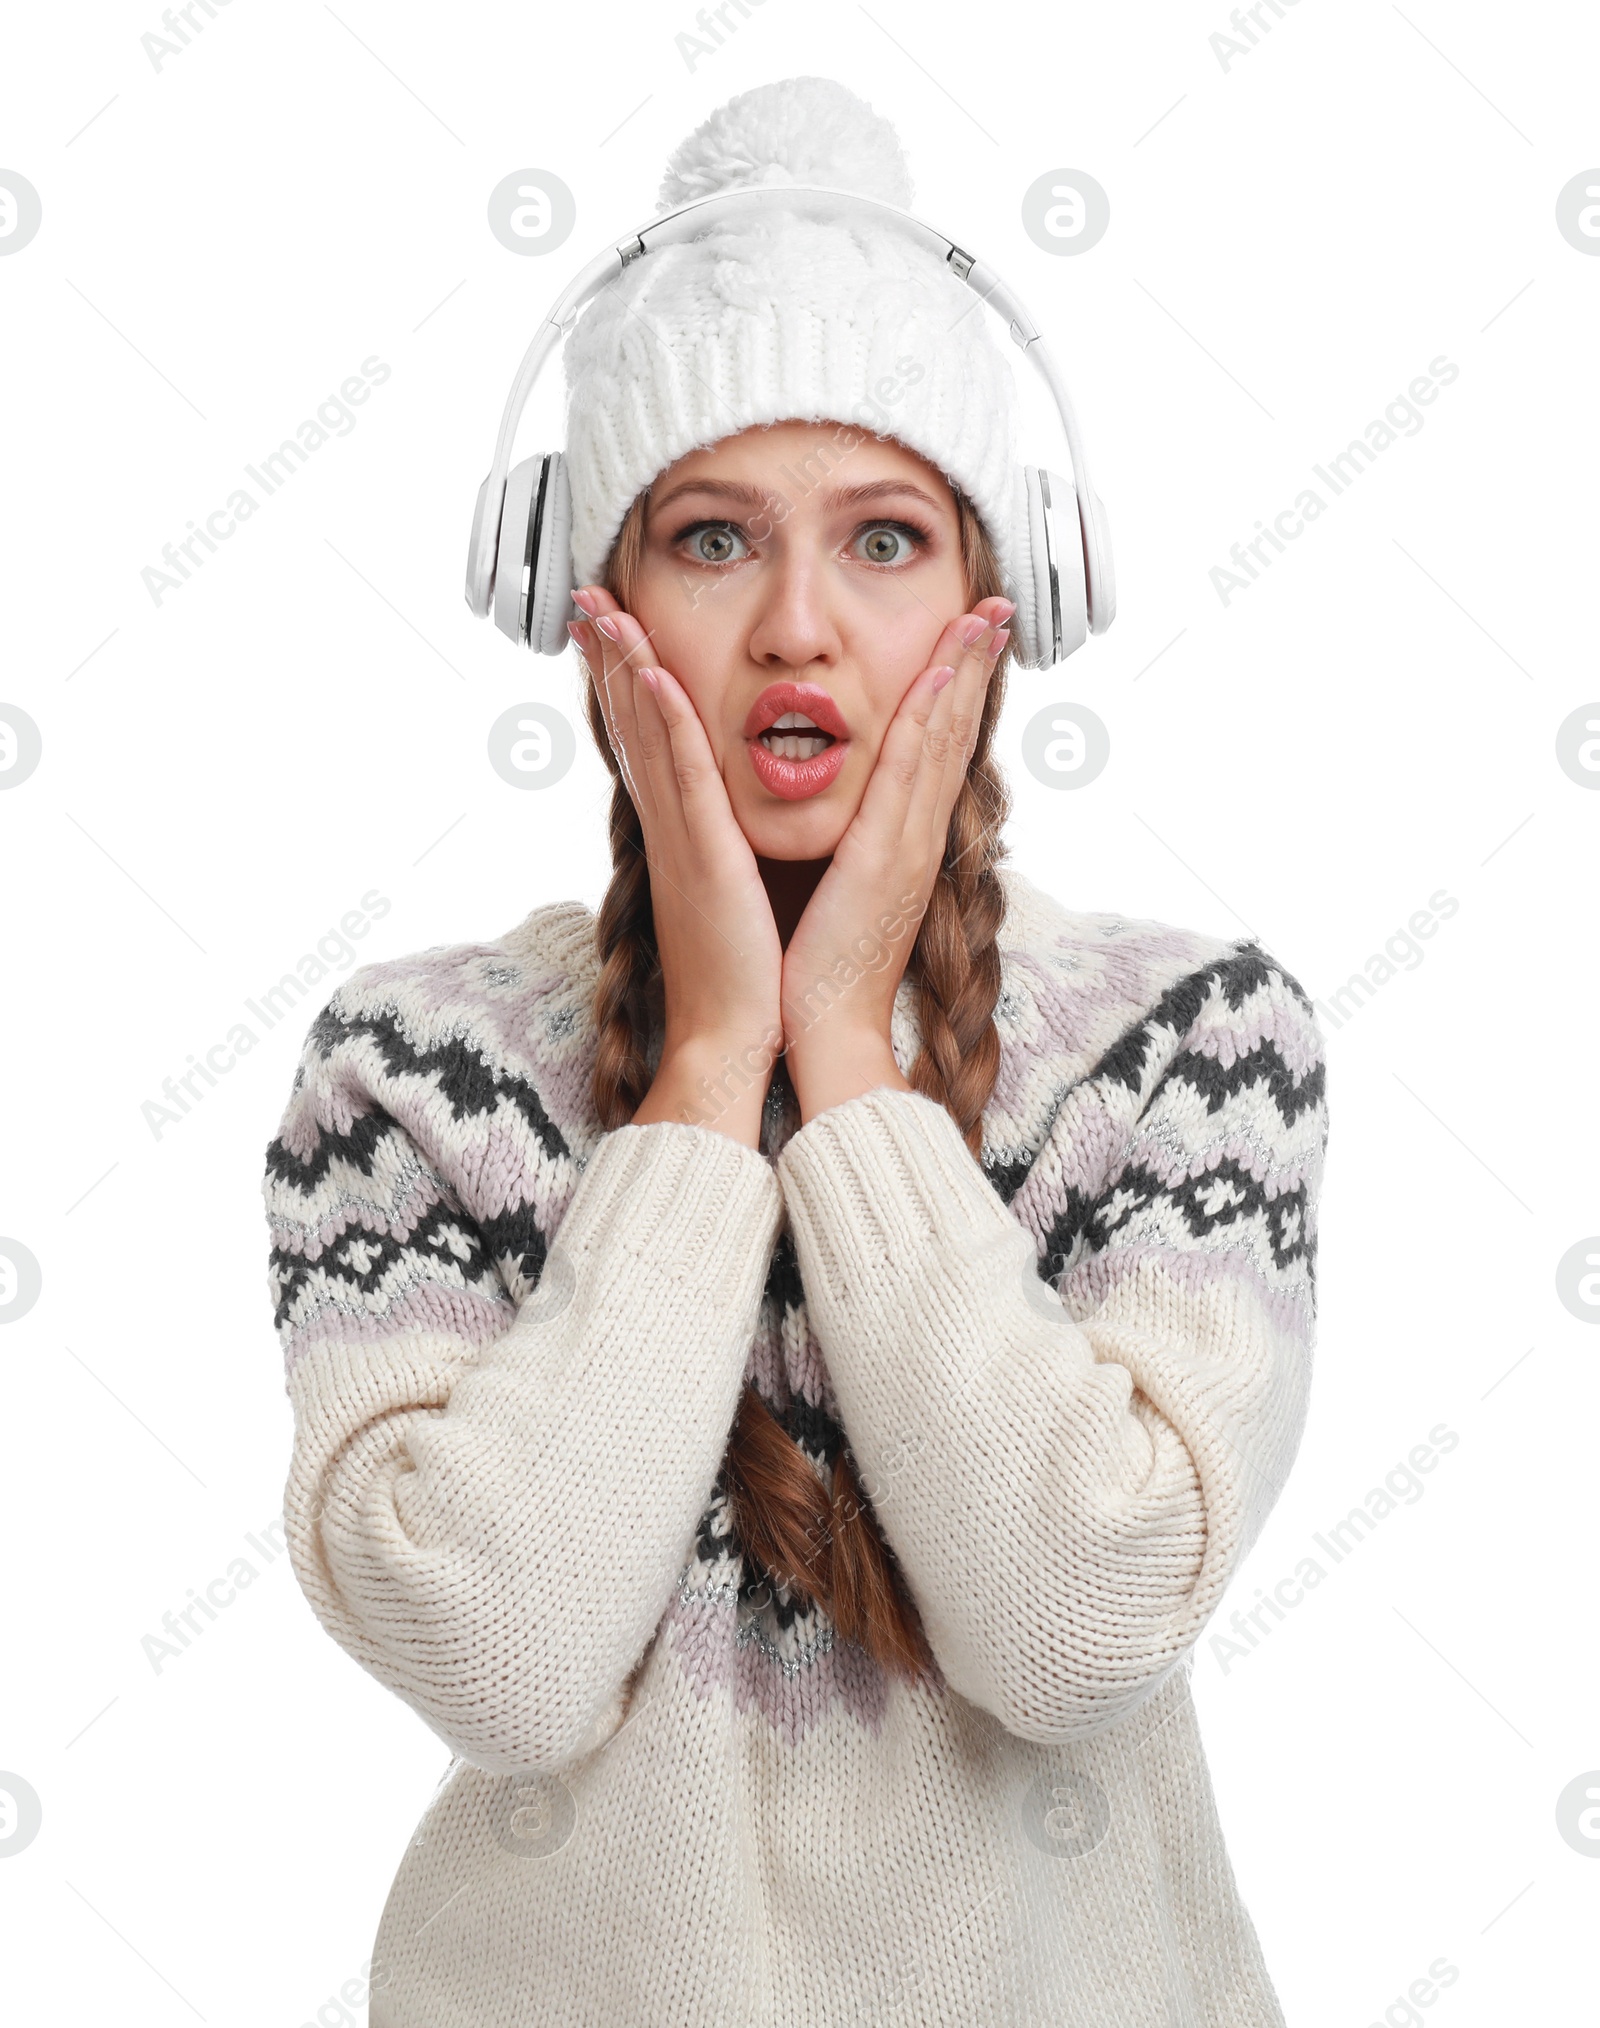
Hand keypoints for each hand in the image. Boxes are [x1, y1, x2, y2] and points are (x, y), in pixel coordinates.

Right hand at [570, 587, 783, 1076]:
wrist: (730, 1040)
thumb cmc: (742, 976)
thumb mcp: (728, 895)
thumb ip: (720, 850)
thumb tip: (725, 825)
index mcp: (682, 834)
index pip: (652, 742)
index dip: (626, 681)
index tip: (611, 628)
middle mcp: (671, 827)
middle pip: (633, 725)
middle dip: (607, 657)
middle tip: (584, 595)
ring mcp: (681, 839)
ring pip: (649, 735)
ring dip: (622, 666)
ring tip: (600, 607)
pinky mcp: (703, 857)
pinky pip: (682, 778)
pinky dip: (665, 724)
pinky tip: (650, 675)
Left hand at [780, 597, 1012, 1080]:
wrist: (824, 1032)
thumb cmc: (817, 970)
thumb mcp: (840, 893)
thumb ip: (848, 847)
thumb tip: (845, 818)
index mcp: (902, 844)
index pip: (936, 751)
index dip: (955, 690)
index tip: (969, 635)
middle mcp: (916, 839)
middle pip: (952, 734)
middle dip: (973, 665)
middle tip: (996, 605)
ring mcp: (908, 848)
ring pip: (941, 742)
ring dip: (960, 673)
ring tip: (978, 615)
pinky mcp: (884, 862)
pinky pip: (907, 777)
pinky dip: (926, 723)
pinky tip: (935, 676)